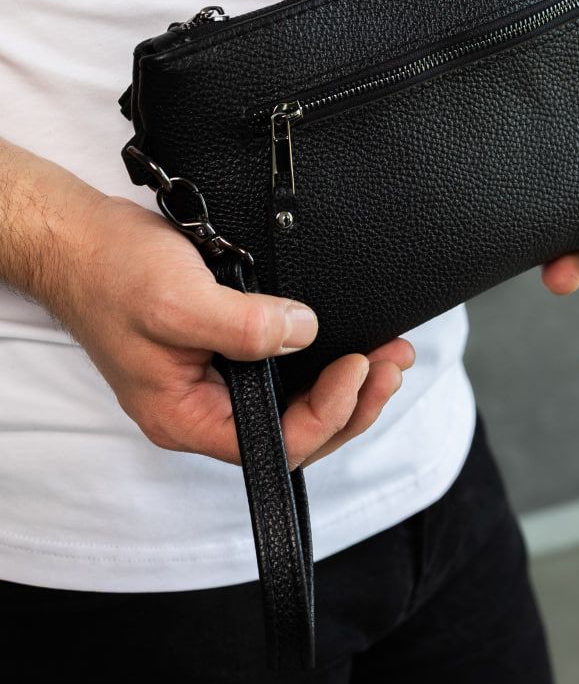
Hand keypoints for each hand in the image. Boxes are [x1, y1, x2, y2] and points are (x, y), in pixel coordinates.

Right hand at [59, 193, 413, 468]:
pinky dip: (323, 358)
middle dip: (353, 403)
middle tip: (393, 365)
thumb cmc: (111, 273)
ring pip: (295, 402)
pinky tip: (352, 341)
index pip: (275, 444)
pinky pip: (285, 369)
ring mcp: (218, 379)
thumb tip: (304, 333)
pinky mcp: (226, 347)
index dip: (326, 412)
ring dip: (348, 384)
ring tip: (390, 357)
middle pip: (295, 431)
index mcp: (188, 417)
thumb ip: (242, 327)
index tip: (356, 366)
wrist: (81, 239)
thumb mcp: (177, 301)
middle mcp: (206, 407)